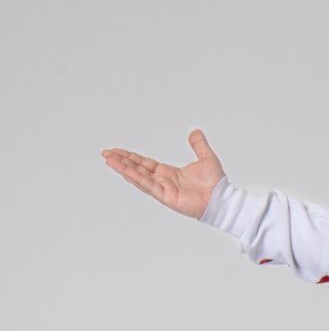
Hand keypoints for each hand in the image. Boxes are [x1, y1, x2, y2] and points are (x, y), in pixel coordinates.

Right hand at [101, 129, 223, 218]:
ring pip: (139, 177)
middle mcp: (163, 181)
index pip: (144, 163)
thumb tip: (195, 132)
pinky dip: (137, 178)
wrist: (221, 198)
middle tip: (106, 154)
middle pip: (137, 169)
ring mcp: (163, 189)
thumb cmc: (215, 183)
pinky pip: (148, 185)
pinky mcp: (167, 197)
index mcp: (168, 173)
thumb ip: (198, 145)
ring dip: (124, 169)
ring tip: (109, 161)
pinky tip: (125, 171)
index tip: (116, 152)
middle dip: (121, 161)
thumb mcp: (206, 157)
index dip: (130, 157)